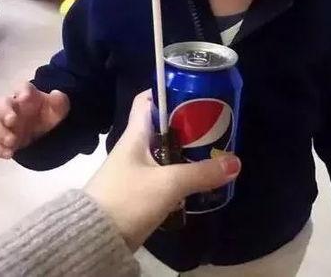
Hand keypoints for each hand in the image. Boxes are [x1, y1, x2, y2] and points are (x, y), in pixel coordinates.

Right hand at [0, 83, 69, 158]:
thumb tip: (56, 93)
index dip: (22, 91)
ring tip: (12, 142)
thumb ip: (59, 100)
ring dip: (0, 133)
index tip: (25, 98)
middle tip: (11, 121)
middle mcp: (12, 107)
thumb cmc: (50, 114)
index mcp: (26, 95)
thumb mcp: (60, 107)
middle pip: (0, 104)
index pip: (21, 88)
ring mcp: (3, 123)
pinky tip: (9, 154)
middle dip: (3, 112)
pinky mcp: (1, 139)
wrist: (45, 132)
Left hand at [84, 90, 241, 250]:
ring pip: (164, 150)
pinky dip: (179, 171)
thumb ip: (201, 173)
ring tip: (212, 149)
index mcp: (134, 135)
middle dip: (186, 123)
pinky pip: (163, 172)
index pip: (146, 100)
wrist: (94, 239)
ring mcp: (135, 169)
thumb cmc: (127, 199)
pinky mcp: (138, 190)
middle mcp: (133, 147)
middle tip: (213, 123)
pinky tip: (197, 176)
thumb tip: (235, 162)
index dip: (166, 91)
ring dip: (185, 149)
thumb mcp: (168, 184)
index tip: (192, 92)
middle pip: (162, 126)